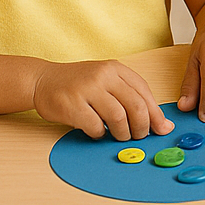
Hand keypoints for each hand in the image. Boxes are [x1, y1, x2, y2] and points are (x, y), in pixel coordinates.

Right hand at [31, 60, 173, 140]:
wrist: (42, 80)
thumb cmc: (80, 84)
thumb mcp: (107, 81)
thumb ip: (131, 98)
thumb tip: (162, 125)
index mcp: (116, 69)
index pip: (144, 91)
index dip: (155, 113)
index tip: (161, 129)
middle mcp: (103, 75)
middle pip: (135, 105)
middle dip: (142, 126)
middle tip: (139, 136)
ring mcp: (87, 89)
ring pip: (118, 117)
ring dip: (123, 133)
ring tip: (120, 136)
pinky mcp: (71, 105)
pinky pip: (95, 126)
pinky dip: (101, 134)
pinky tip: (98, 132)